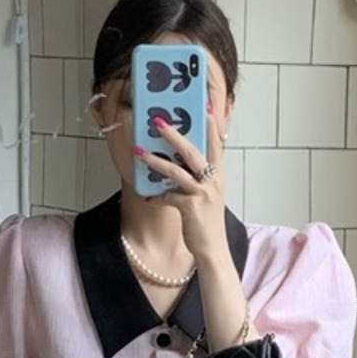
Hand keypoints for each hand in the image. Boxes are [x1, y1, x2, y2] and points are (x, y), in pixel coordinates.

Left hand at [135, 107, 227, 264]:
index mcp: (218, 177)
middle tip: (157, 121)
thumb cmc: (207, 223)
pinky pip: (168, 197)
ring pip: (176, 171)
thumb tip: (180, 165)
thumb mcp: (207, 197)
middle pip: (192, 152)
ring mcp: (203, 194)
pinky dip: (156, 198)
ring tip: (138, 151)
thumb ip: (198, 179)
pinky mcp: (191, 208)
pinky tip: (148, 199)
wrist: (213, 251)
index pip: (215, 145)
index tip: (205, 107)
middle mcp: (213, 182)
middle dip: (173, 134)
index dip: (210, 126)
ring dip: (155, 160)